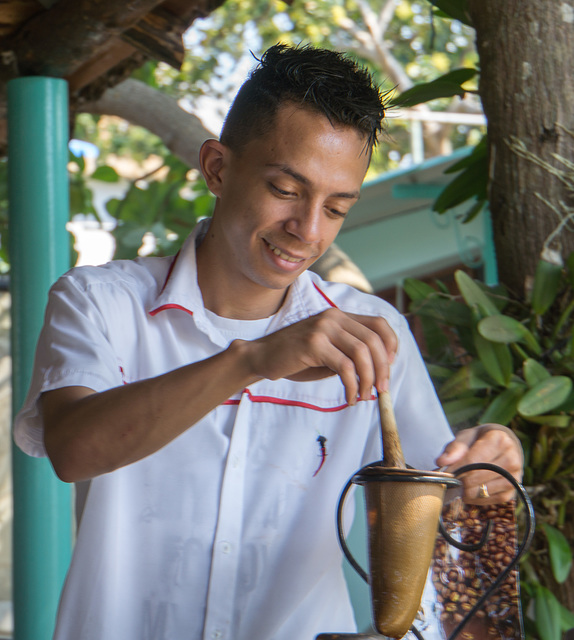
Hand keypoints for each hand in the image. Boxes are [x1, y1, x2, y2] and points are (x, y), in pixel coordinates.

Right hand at [242, 308, 396, 404]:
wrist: (261, 356)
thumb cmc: (296, 357)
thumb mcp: (328, 351)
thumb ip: (350, 353)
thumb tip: (381, 370)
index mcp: (339, 316)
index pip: (379, 324)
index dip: (391, 346)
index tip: (389, 368)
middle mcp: (333, 317)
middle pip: (373, 341)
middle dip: (382, 369)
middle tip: (380, 390)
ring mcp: (323, 328)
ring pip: (361, 354)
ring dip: (368, 380)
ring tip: (364, 396)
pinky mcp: (313, 343)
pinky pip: (344, 367)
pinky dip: (352, 386)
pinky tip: (349, 398)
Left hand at [435, 424, 523, 503]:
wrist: (503, 446)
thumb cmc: (481, 440)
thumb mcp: (466, 436)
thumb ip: (454, 448)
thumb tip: (441, 462)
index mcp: (499, 439)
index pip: (473, 460)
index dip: (455, 469)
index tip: (443, 472)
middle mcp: (512, 458)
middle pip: (476, 477)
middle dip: (458, 481)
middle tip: (448, 480)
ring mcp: (514, 476)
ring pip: (482, 491)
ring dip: (465, 491)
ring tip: (458, 484)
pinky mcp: (513, 491)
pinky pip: (489, 500)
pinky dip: (475, 498)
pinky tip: (469, 490)